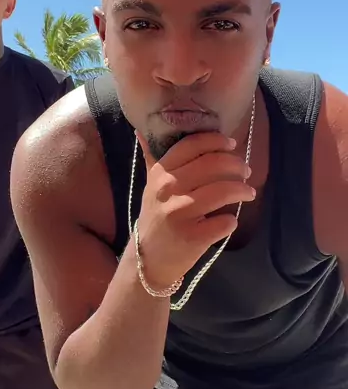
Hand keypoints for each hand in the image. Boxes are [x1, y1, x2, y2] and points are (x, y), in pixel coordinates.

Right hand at [135, 131, 254, 290]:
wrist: (148, 259)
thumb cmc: (155, 217)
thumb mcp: (151, 186)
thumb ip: (153, 158)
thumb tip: (141, 129)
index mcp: (160, 173)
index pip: (192, 145)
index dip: (216, 141)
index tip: (232, 144)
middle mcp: (168, 189)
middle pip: (212, 164)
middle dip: (237, 165)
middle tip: (246, 170)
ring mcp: (179, 213)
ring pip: (222, 191)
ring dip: (242, 189)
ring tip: (248, 192)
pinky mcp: (192, 236)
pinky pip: (224, 222)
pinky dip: (231, 220)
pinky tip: (230, 220)